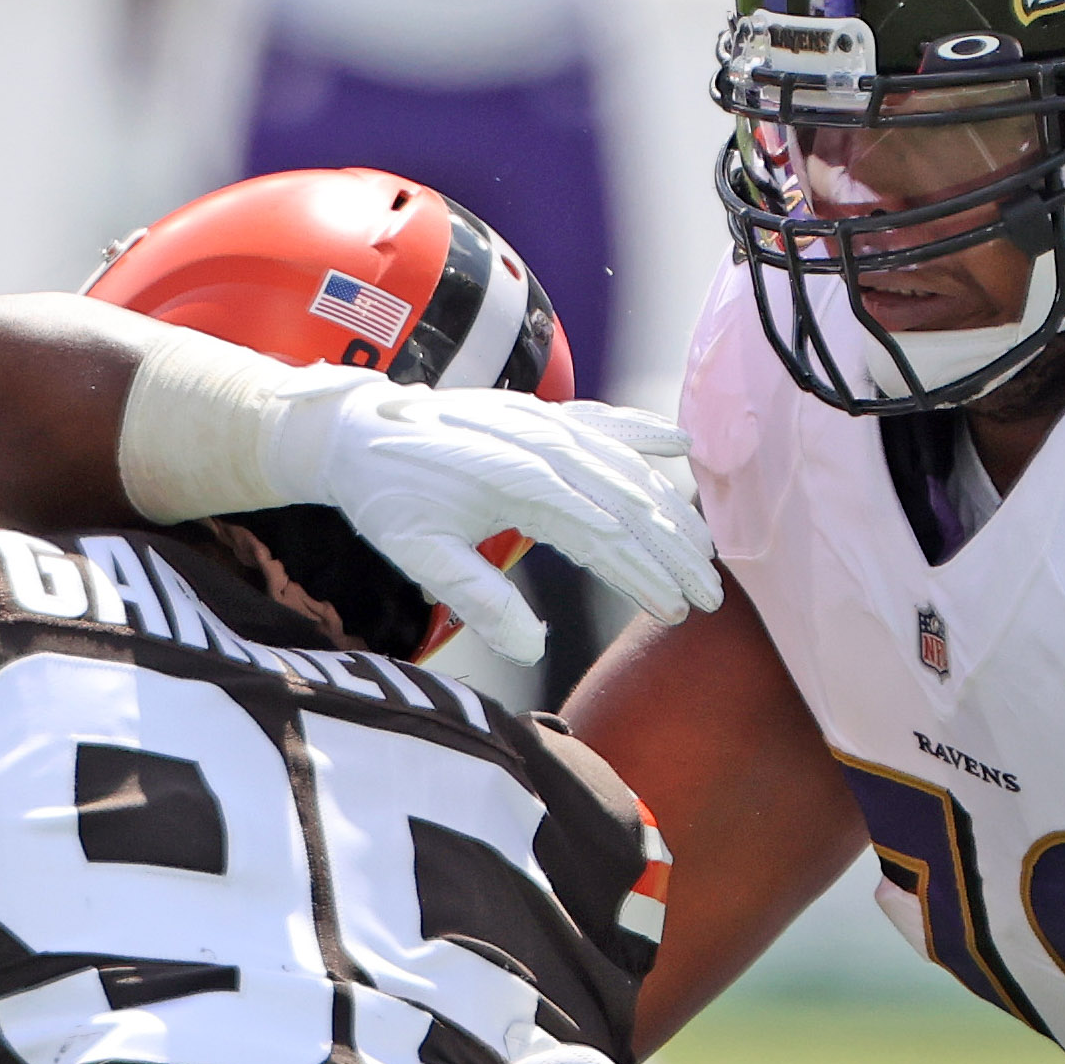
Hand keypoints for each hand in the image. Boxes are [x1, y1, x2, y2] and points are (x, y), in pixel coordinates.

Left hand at [263, 387, 721, 662]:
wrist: (354, 431)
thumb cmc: (385, 495)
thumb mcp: (420, 554)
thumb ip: (478, 598)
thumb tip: (533, 649)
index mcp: (517, 478)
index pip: (602, 535)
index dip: (644, 575)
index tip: (675, 610)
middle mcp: (540, 443)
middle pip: (628, 501)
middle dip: (674, 552)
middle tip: (710, 596)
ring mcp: (542, 422)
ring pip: (625, 466)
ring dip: (670, 508)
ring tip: (704, 550)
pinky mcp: (538, 414)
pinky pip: (603, 422)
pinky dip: (643, 434)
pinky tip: (681, 448)